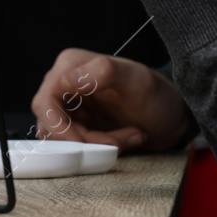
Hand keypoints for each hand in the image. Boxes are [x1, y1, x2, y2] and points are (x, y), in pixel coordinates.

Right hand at [30, 49, 188, 152]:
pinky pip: (73, 146)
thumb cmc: (157, 96)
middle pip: (51, 125)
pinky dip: (96, 150)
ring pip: (61, 139)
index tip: (86, 145)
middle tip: (118, 142)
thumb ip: (105, 72)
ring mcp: (68, 106)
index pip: (45, 102)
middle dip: (84, 140)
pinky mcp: (75, 125)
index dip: (61, 129)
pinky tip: (120, 141)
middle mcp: (63, 83)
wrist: (170, 117)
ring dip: (94, 146)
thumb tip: (69, 77)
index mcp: (71, 65)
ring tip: (125, 138)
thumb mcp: (138, 81)